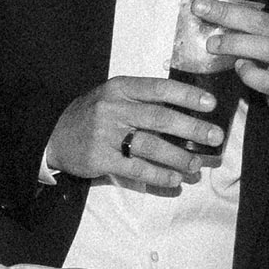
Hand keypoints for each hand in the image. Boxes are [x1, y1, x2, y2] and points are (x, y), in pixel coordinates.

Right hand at [45, 78, 225, 188]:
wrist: (53, 136)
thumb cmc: (92, 115)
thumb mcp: (112, 96)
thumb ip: (142, 99)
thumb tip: (186, 111)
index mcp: (120, 89)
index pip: (159, 89)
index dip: (187, 95)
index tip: (210, 103)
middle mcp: (113, 109)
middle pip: (160, 118)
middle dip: (192, 128)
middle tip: (215, 137)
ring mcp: (106, 135)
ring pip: (151, 146)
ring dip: (179, 157)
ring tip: (197, 165)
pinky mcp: (101, 159)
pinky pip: (137, 169)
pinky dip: (159, 175)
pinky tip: (175, 180)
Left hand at [193, 0, 268, 128]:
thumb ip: (258, 17)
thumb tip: (215, 4)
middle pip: (263, 21)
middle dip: (228, 13)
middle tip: (200, 7)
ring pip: (265, 48)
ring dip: (234, 44)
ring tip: (211, 44)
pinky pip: (267, 80)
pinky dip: (249, 73)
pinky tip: (238, 67)